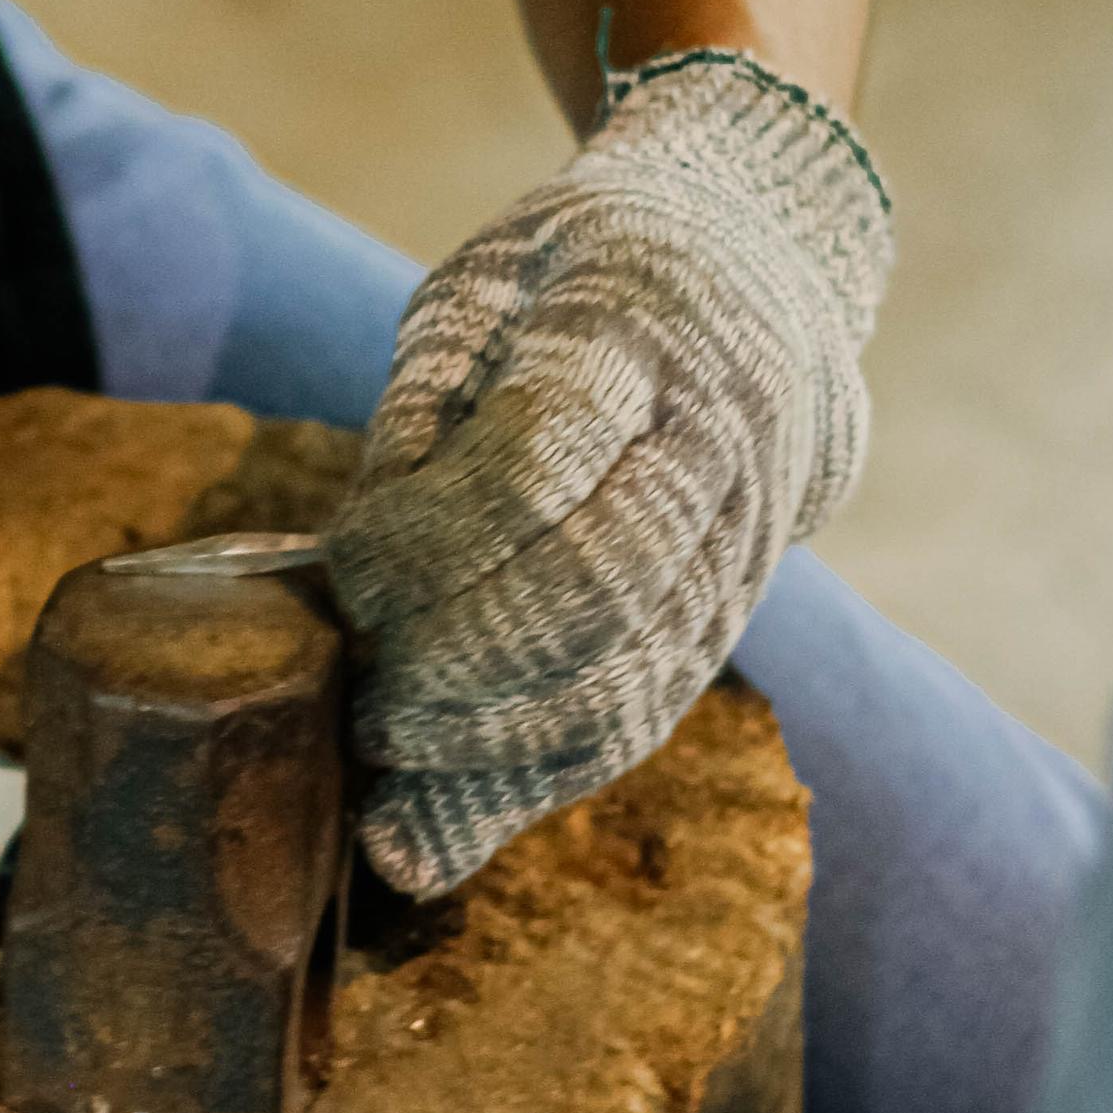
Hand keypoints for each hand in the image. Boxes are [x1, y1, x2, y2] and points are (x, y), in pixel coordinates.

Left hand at [328, 51, 890, 893]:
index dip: (426, 537)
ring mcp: (737, 548)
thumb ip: (423, 403)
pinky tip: (426, 834)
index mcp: (645, 332)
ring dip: (487, 746)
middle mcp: (716, 449)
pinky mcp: (722, 621)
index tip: (349, 566)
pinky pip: (631, 724)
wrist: (763, 279)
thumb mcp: (486, 283)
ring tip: (379, 757)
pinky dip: (524, 788)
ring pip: (624, 681)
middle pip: (591, 588)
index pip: (538, 463)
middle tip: (362, 688)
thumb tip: (358, 554)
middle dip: (456, 660)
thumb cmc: (580, 279)